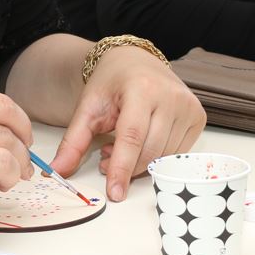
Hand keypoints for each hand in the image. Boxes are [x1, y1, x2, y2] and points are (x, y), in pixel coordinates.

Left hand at [50, 47, 205, 202]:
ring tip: (121, 146)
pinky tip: (143, 142)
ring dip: (141, 163)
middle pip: (150, 151)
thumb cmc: (111, 84)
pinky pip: (178, 153)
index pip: (132, 137)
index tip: (114, 193)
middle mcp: (171, 96)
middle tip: (106, 160)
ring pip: (165, 156)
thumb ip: (73, 142)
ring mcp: (189, 106)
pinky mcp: (199, 116)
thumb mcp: (87, 108)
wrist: (135, 61)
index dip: (122, 167)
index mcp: (142, 89)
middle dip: (126, 166)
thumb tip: (56, 171)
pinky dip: (158, 157)